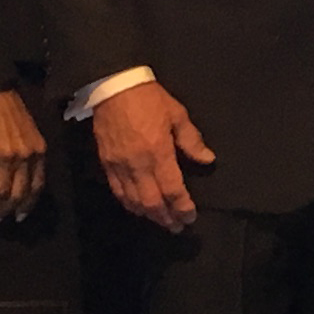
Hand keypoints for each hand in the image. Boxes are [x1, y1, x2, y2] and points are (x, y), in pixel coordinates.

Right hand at [0, 88, 47, 223]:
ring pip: (2, 193)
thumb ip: (31, 156)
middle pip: (19, 194)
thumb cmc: (12, 112)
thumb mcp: (31, 134)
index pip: (37, 187)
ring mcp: (7, 157)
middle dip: (8, 211)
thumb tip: (23, 181)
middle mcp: (26, 157)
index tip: (20, 216)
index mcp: (39, 152)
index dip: (28, 205)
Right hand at [92, 80, 213, 231]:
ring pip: (134, 201)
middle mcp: (138, 165)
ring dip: (148, 215)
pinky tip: (138, 208)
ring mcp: (119, 166)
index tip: (190, 217)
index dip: (182, 207)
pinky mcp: (106, 163)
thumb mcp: (177, 114)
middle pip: (152, 202)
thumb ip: (192, 140)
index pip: (173, 190)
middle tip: (177, 227)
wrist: (113, 86)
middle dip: (166, 218)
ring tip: (160, 221)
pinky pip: (117, 191)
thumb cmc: (149, 98)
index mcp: (159, 153)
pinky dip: (129, 204)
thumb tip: (207, 159)